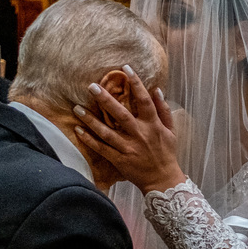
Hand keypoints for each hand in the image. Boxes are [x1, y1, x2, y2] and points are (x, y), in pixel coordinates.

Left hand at [73, 66, 185, 192]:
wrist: (163, 180)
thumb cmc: (167, 154)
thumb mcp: (171, 131)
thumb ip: (164, 110)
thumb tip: (156, 90)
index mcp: (153, 125)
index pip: (144, 100)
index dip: (136, 83)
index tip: (126, 68)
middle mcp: (140, 135)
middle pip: (121, 114)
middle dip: (106, 100)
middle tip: (91, 86)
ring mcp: (128, 148)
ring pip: (107, 132)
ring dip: (91, 120)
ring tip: (77, 108)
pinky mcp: (119, 160)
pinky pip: (101, 149)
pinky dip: (89, 140)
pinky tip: (78, 130)